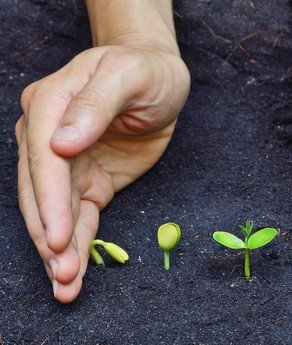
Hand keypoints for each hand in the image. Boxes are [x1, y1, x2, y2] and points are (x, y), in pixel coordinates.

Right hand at [16, 44, 189, 302]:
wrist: (159, 77)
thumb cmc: (146, 70)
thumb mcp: (129, 75)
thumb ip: (96, 103)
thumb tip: (60, 142)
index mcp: (51, 105)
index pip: (43, 160)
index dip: (49, 202)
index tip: (58, 238)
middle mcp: (49, 136)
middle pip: (40, 193)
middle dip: (49, 237)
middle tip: (62, 276)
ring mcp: (67, 162)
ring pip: (56, 212)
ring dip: (59, 250)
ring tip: (65, 287)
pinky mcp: (88, 180)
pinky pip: (79, 216)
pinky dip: (77, 243)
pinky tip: (74, 270)